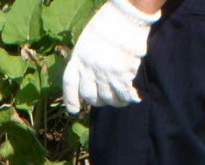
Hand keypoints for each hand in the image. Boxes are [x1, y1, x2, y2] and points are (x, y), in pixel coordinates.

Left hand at [62, 0, 159, 114]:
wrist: (126, 16)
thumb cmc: (108, 23)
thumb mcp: (88, 39)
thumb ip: (86, 58)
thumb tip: (92, 75)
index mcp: (78, 58)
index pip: (70, 83)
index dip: (70, 99)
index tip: (73, 110)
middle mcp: (89, 70)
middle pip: (89, 96)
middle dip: (96, 101)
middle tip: (104, 100)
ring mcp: (106, 75)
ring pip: (108, 98)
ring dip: (114, 102)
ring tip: (120, 100)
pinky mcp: (123, 75)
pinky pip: (124, 95)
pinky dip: (129, 99)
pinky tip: (134, 98)